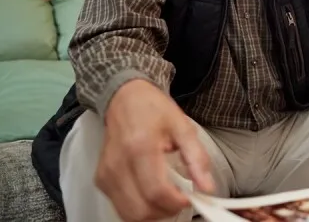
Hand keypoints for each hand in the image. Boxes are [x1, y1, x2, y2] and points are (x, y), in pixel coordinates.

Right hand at [96, 80, 214, 221]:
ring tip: (167, 199)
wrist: (125, 99)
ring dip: (152, 215)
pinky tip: (152, 195)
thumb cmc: (154, 110)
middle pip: (141, 210)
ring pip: (129, 215)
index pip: (156, 191)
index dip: (176, 202)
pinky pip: (120, 208)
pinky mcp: (100, 181)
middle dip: (165, 212)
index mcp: (140, 147)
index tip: (190, 198)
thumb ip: (197, 158)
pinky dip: (139, 209)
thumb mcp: (183, 127)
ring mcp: (106, 175)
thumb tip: (207, 188)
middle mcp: (118, 165)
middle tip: (180, 200)